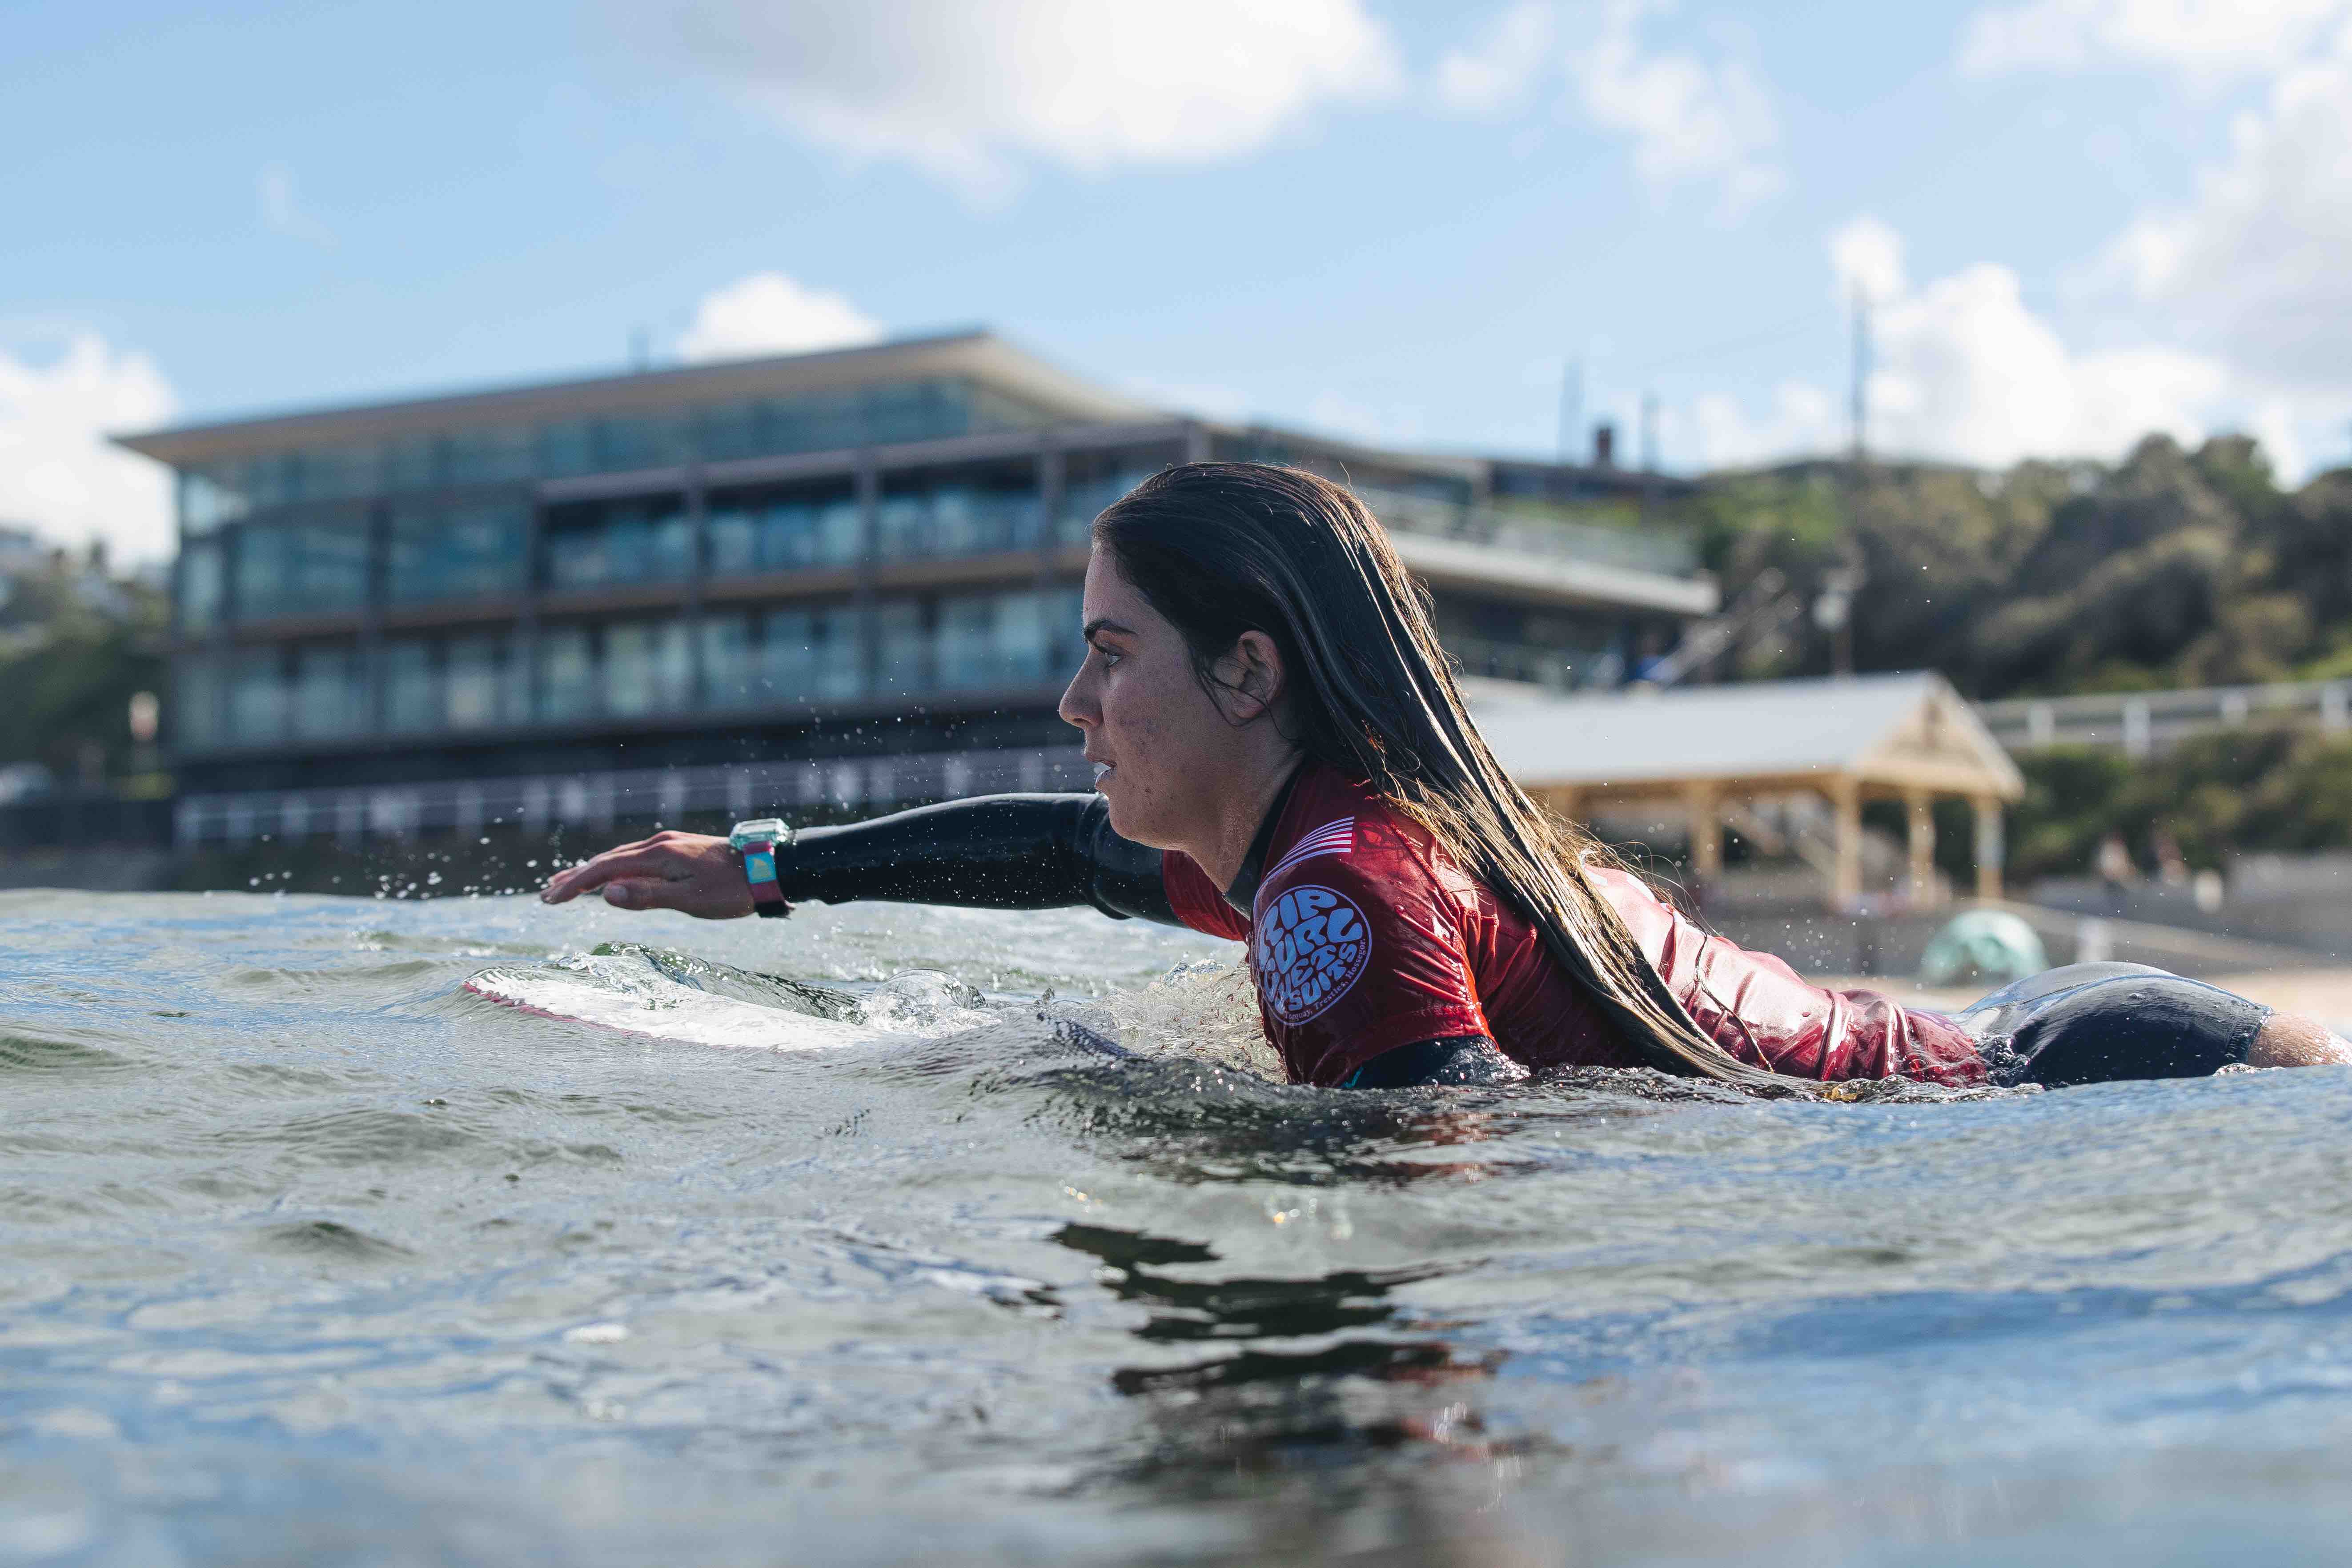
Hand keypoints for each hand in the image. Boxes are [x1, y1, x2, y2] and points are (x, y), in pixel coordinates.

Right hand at [537, 830, 767, 919]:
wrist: (768, 868)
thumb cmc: (732, 890)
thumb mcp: (689, 899)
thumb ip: (647, 897)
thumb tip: (605, 894)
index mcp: (658, 855)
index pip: (604, 870)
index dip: (575, 885)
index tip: (550, 900)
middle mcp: (659, 843)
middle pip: (607, 860)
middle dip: (575, 878)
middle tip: (547, 895)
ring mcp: (668, 844)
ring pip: (620, 857)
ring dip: (592, 872)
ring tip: (568, 885)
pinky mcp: (678, 849)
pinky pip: (636, 857)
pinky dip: (615, 867)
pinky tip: (610, 876)